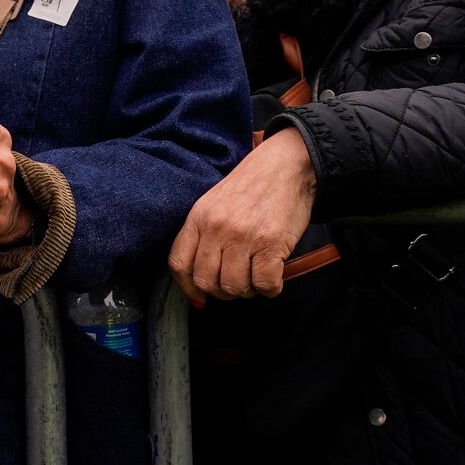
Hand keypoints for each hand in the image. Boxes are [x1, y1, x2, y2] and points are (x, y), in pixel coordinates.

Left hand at [168, 127, 316, 302]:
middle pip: (206, 281)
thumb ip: (204, 235)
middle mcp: (216, 228)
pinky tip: (274, 276)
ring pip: (235, 287)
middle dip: (223, 292)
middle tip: (238, 282)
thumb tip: (198, 282)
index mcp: (198, 217)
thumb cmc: (252, 188)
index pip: (179, 263)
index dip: (187, 288)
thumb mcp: (215, 204)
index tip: (199, 297)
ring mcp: (243, 236)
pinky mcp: (271, 243)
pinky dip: (270, 288)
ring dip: (248, 290)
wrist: (286, 166)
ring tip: (257, 275)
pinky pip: (264, 284)